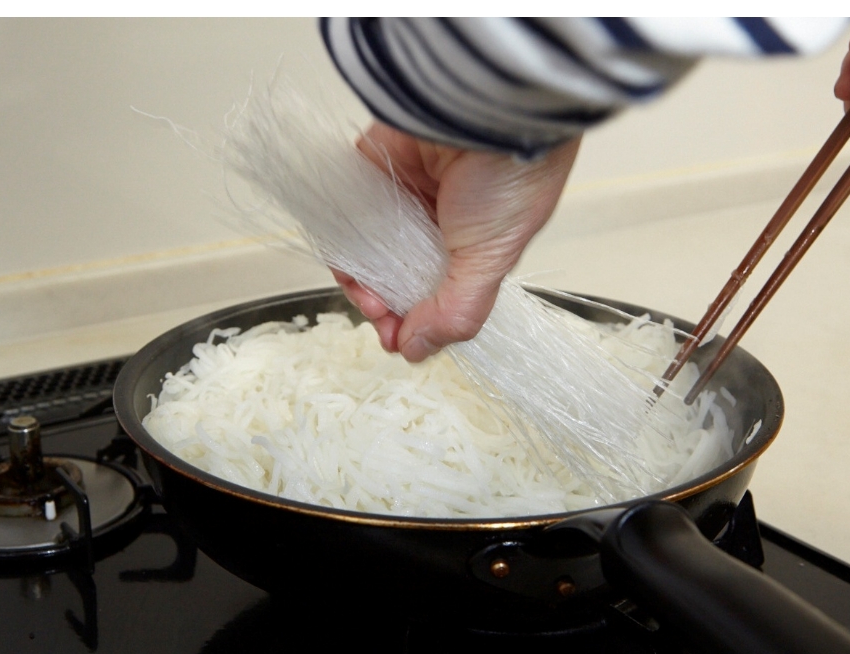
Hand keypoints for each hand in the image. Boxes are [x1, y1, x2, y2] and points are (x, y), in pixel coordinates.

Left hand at [334, 122, 579, 361]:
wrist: (484, 107)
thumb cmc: (509, 178)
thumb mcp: (491, 261)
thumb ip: (456, 311)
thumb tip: (418, 349)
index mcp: (473, 247)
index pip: (434, 295)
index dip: (414, 322)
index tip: (399, 339)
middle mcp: (436, 225)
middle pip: (395, 278)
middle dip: (383, 306)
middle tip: (378, 316)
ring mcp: (403, 198)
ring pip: (366, 252)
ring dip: (359, 281)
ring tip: (364, 292)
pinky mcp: (371, 170)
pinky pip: (344, 215)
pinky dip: (340, 243)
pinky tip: (346, 262)